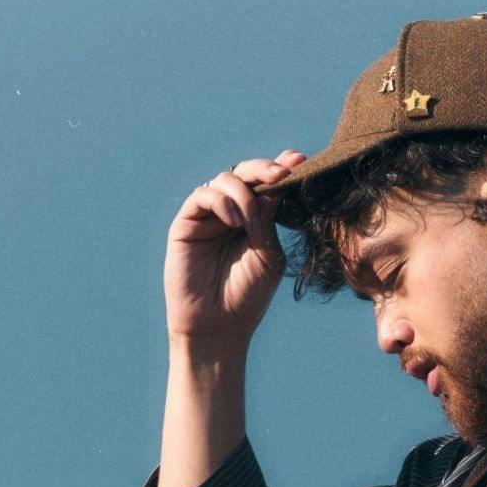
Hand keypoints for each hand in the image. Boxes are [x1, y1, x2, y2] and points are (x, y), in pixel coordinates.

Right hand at [163, 149, 307, 348]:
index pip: (268, 185)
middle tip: (281, 173)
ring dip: (243, 193)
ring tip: (250, 221)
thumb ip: (269, 217)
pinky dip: (221, 202)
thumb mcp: (268, 252)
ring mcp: (208, 216)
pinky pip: (202, 195)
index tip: (300, 161)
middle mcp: (232, 212)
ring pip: (224, 179)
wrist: (219, 325)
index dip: (282, 168)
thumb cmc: (248, 295)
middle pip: (246, 174)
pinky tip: (235, 222)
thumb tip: (279, 179)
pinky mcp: (186, 223)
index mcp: (256, 219)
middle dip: (265, 169)